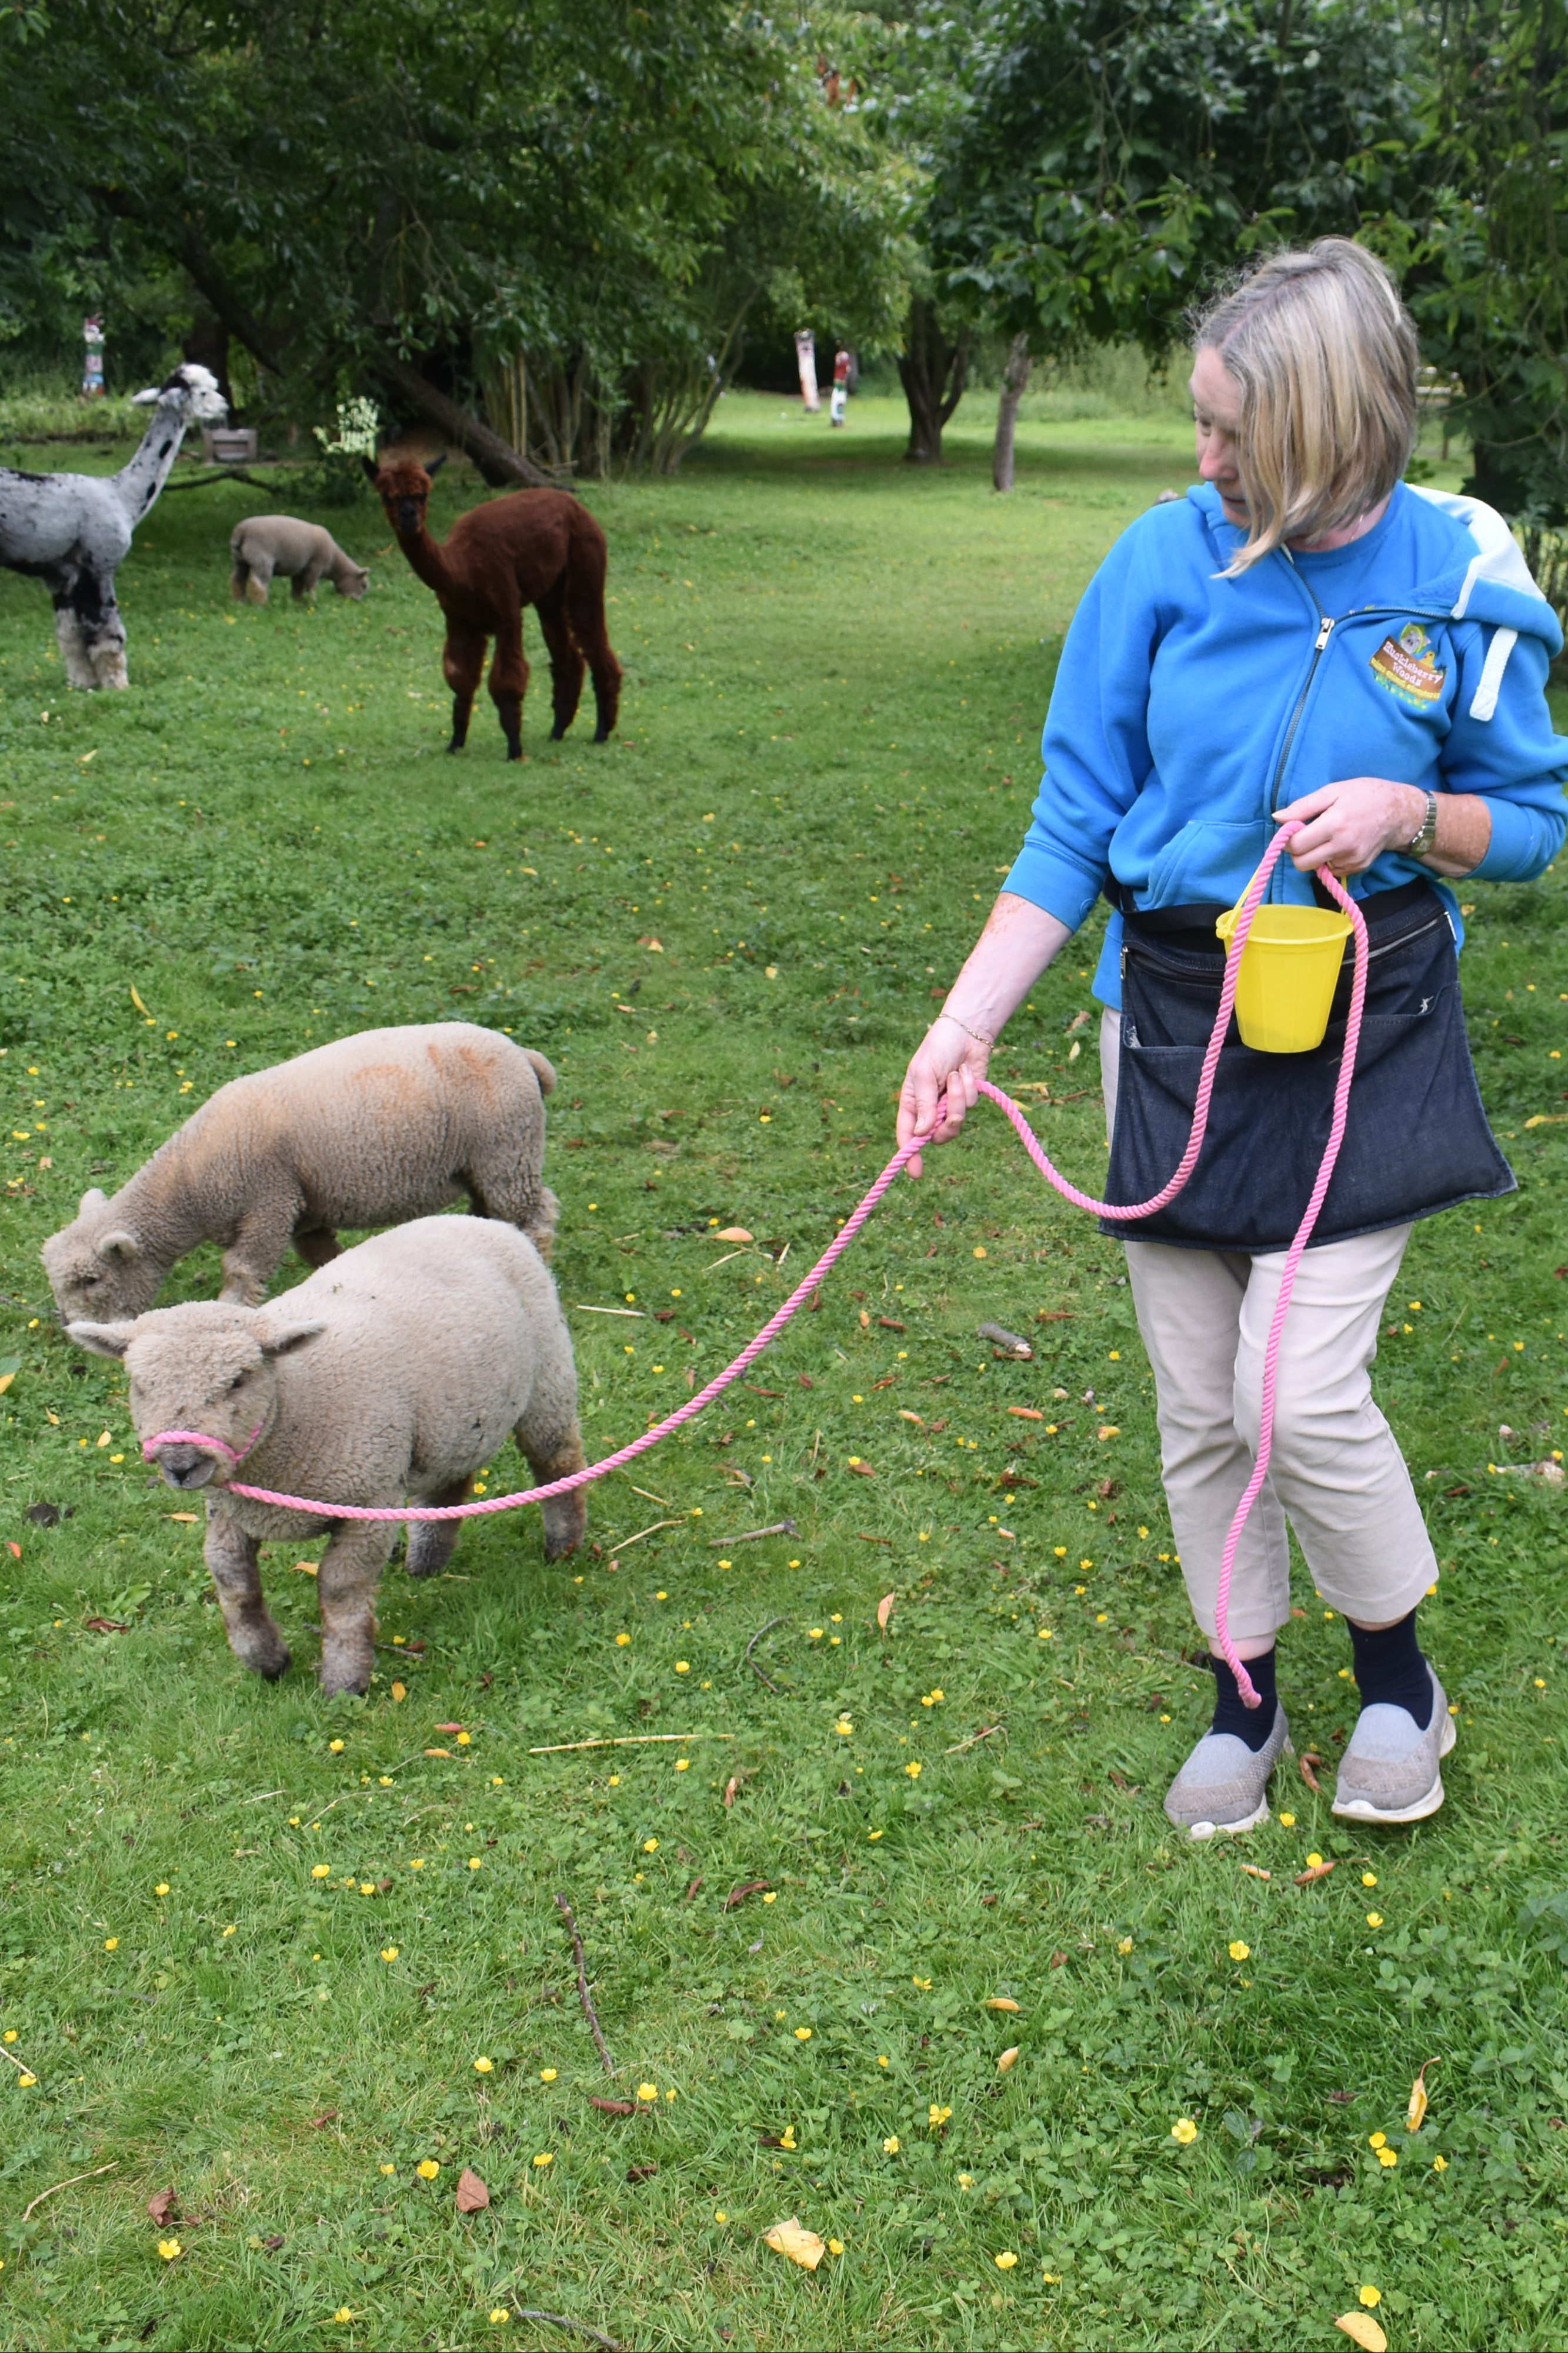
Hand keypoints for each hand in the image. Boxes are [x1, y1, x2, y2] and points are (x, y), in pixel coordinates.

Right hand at [896, 1015, 989, 1179]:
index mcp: (911, 1104)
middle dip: (948, 1119)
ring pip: (958, 1121)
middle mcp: (929, 1110)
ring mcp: (950, 1107)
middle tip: (950, 1098)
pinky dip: (971, 1087)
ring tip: (958, 1073)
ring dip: (960, 1096)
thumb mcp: (924, 1074)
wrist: (965, 1032)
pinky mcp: (968, 1101)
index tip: (916, 1173)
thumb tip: (922, 1134)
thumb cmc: (937, 1049)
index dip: (910, 1155)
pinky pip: (971, 1106)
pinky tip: (967, 1070)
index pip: (908, 1135)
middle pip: (939, 1135)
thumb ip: (924, 1105)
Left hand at [1274, 777, 1424, 874]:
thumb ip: (1303, 806)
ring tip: (1328, 836)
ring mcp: (1351, 861)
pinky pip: (1331, 869)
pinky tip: (1339, 843)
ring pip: (1315, 867)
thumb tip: (1277, 817)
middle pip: (1302, 863)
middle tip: (1306, 834)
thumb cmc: (1365, 796)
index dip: (1288, 838)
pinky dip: (1329, 859)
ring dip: (1314, 854)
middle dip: (1297, 851)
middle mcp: (1343, 847)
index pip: (1296, 845)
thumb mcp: (1333, 791)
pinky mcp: (1357, 869)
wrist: (1400, 813)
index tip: (1293, 828)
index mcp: (1335, 824)